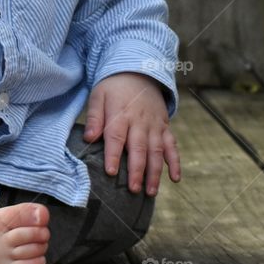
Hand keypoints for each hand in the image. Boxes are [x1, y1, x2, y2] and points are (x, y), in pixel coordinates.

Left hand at [82, 72, 180, 195]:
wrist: (138, 72)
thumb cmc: (113, 88)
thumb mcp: (98, 95)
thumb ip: (94, 117)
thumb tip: (88, 138)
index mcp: (120, 114)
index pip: (116, 137)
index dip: (114, 155)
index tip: (111, 172)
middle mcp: (139, 121)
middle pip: (139, 148)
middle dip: (137, 170)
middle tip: (133, 190)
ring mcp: (154, 125)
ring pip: (156, 151)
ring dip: (155, 172)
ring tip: (150, 192)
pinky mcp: (164, 127)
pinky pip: (172, 145)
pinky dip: (175, 162)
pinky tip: (175, 178)